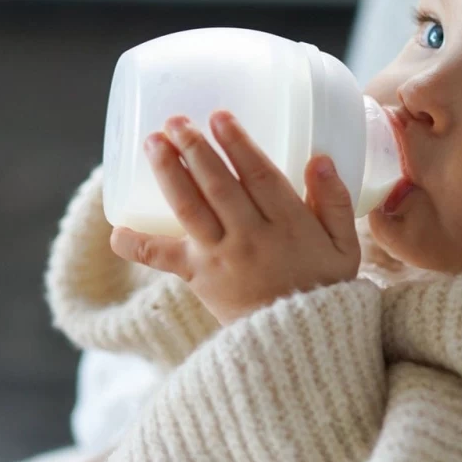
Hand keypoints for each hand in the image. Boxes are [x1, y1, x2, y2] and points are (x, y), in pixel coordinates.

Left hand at [109, 110, 360, 325]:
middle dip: (195, 149)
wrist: (300, 345)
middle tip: (175, 121)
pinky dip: (137, 246)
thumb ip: (336, 201)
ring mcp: (221, 258)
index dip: (238, 144)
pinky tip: (116, 230)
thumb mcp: (345, 246)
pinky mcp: (199, 278)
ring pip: (190, 210)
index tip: (220, 116)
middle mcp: (251, 237)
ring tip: (153, 143)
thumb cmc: (325, 286)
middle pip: (218, 186)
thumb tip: (320, 159)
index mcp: (289, 224)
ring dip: (169, 173)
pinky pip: (163, 259)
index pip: (259, 175)